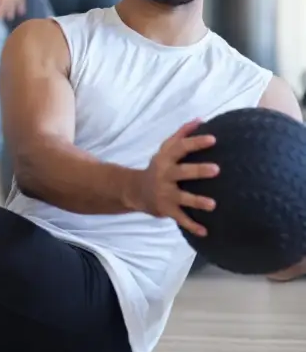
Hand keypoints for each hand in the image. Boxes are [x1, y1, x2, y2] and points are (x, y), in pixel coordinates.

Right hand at [131, 119, 219, 236]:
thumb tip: (200, 119)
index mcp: (166, 159)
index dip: (196, 143)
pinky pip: (180, 218)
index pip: (181, 148)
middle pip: (182, 172)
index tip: (213, 139)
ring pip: (182, 198)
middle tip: (216, 169)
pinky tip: (205, 231)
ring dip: (197, 201)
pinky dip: (192, 225)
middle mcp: (164, 175)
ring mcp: (165, 194)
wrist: (135, 191)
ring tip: (212, 204)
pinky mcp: (166, 209)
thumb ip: (181, 135)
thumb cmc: (158, 167)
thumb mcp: (165, 150)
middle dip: (198, 171)